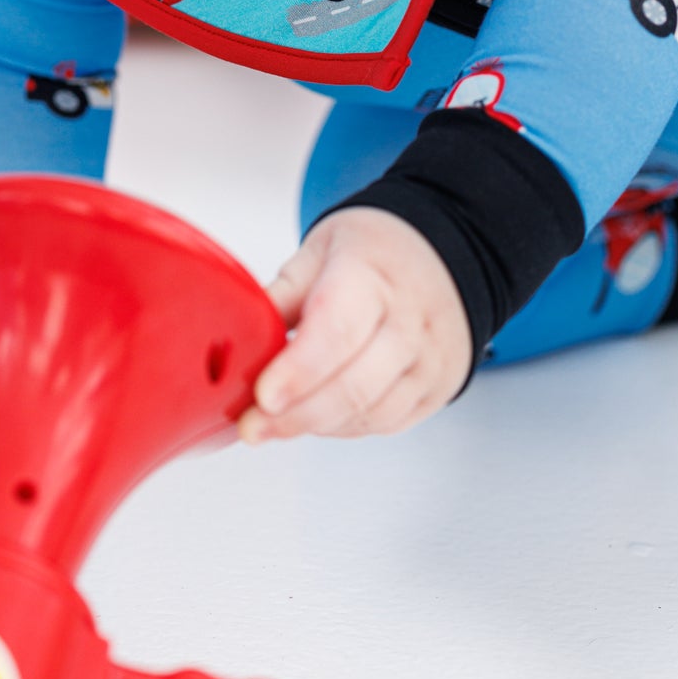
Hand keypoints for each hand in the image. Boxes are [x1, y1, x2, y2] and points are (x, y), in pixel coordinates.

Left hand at [237, 206, 472, 443]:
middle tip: (252, 426)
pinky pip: (385, 423)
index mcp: (373, 275)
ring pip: (369, 412)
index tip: (262, 396)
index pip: (337, 329)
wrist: (443, 254)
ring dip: (315, 425)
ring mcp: (429, 358)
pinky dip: (343, 428)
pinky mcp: (436, 388)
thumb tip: (234, 336)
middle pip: (353, 385)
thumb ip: (280, 295)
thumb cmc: (375, 251)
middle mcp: (410, 319)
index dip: (298, 371)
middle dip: (296, 415)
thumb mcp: (320, 251)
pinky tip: (316, 416)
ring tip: (275, 422)